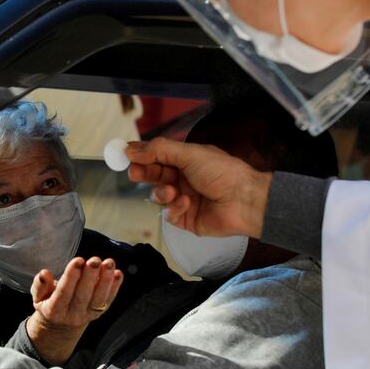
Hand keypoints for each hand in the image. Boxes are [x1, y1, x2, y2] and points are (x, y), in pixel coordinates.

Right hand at [25, 257, 122, 364]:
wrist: (60, 327)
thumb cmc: (48, 304)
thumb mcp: (38, 297)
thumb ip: (39, 285)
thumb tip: (44, 273)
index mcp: (54, 310)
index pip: (63, 293)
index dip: (71, 277)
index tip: (77, 261)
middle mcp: (72, 315)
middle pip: (83, 296)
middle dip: (90, 276)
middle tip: (94, 260)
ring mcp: (87, 315)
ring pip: (98, 299)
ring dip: (106, 280)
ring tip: (109, 263)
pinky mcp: (99, 313)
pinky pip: (108, 301)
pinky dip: (115, 287)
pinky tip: (118, 273)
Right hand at [126, 137, 271, 237]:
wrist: (243, 201)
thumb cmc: (222, 172)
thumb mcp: (189, 153)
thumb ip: (159, 150)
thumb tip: (132, 148)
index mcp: (187, 160)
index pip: (158, 156)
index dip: (142, 155)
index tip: (126, 154)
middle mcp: (185, 178)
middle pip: (155, 175)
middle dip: (145, 173)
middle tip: (134, 172)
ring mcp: (185, 199)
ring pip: (159, 195)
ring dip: (162, 192)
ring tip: (173, 192)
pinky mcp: (187, 219)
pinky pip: (169, 214)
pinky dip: (175, 208)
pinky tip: (186, 204)